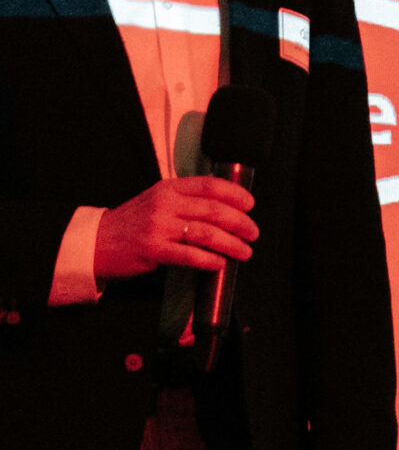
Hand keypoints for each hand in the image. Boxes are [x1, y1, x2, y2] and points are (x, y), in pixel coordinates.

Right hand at [93, 176, 256, 279]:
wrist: (93, 243)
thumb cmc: (130, 223)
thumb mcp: (156, 200)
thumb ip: (185, 199)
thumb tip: (224, 207)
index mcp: (169, 188)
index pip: (210, 185)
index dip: (235, 194)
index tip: (250, 205)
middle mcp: (165, 204)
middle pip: (214, 210)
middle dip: (240, 222)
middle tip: (253, 233)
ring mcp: (158, 227)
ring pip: (206, 233)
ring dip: (231, 243)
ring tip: (245, 251)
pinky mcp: (152, 250)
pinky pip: (189, 255)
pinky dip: (209, 260)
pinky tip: (219, 263)